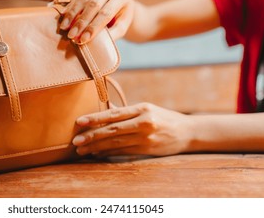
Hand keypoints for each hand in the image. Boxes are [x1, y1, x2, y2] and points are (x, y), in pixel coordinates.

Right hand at [60, 0, 133, 43]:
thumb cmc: (120, 17)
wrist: (121, 1)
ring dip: (72, 14)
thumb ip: (112, 33)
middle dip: (81, 22)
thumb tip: (96, 42)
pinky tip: (64, 18)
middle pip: (94, 4)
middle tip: (71, 35)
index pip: (106, 13)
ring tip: (64, 27)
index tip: (83, 39)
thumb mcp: (121, 26)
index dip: (93, 27)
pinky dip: (70, 7)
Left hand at [72, 103, 193, 156]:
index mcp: (142, 109)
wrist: (188, 132)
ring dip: (96, 148)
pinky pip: (123, 152)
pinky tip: (97, 155)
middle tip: (75, 141)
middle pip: (112, 130)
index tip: (79, 122)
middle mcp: (144, 123)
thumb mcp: (147, 108)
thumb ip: (126, 110)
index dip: (95, 118)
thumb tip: (106, 108)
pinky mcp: (147, 150)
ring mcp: (146, 138)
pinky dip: (108, 153)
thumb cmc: (163, 117)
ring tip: (82, 151)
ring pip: (116, 143)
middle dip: (92, 136)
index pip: (114, 114)